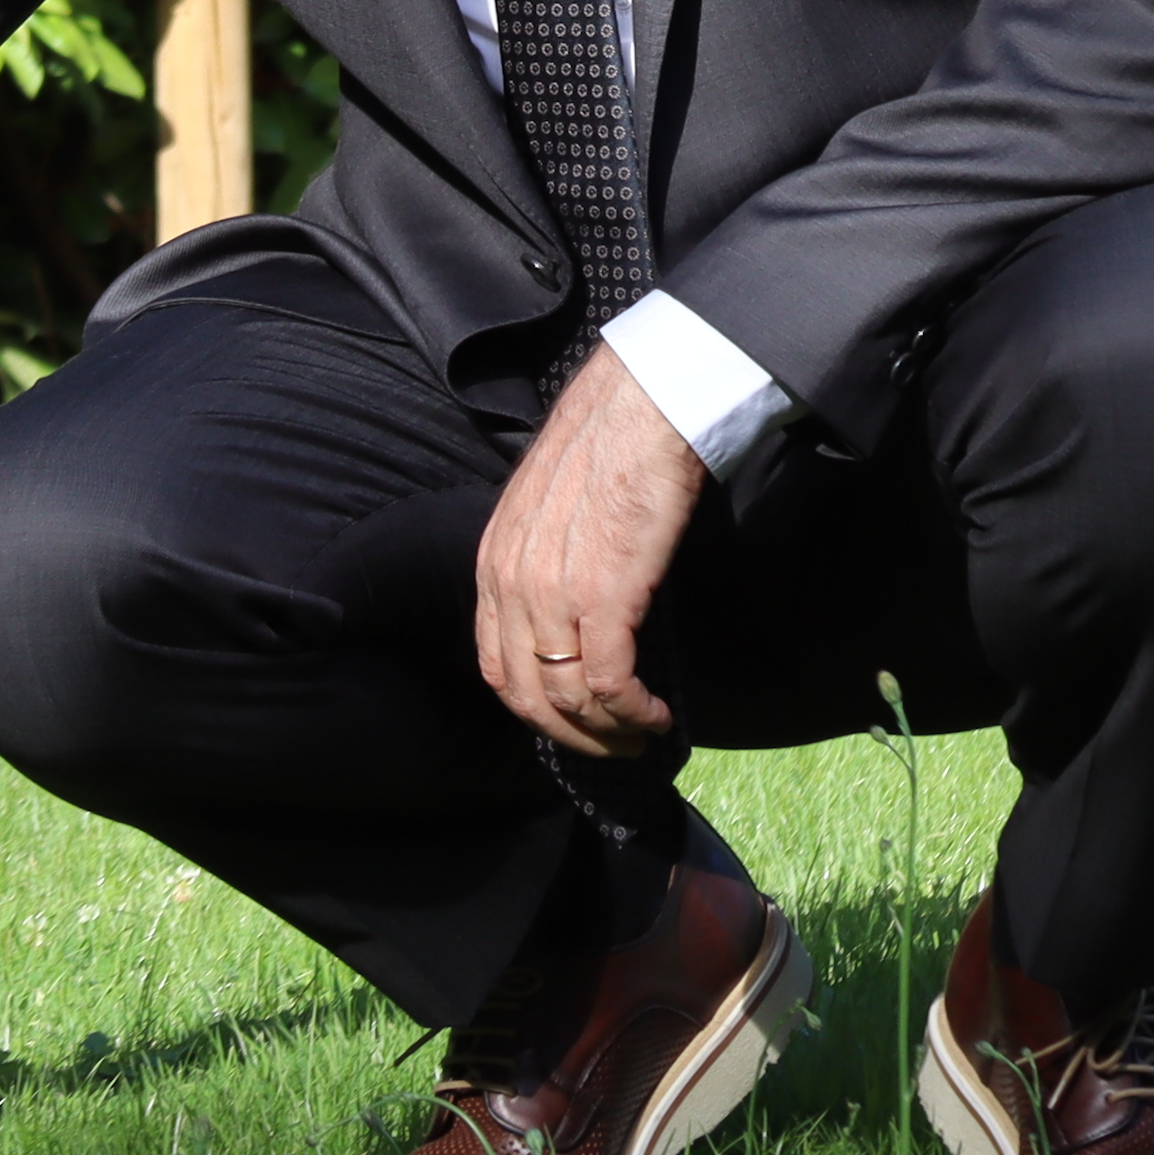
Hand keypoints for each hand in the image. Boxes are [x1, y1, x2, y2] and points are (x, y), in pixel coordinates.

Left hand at [473, 340, 709, 756]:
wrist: (646, 407)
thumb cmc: (609, 448)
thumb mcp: (549, 512)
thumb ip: (545, 562)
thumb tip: (574, 616)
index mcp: (494, 561)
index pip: (494, 664)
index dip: (533, 707)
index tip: (571, 722)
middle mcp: (511, 582)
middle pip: (525, 695)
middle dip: (569, 736)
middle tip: (611, 747)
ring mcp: (553, 592)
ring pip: (567, 699)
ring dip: (608, 734)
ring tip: (642, 737)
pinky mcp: (605, 596)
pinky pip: (610, 684)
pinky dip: (635, 714)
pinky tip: (659, 718)